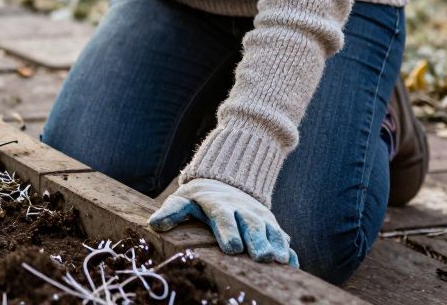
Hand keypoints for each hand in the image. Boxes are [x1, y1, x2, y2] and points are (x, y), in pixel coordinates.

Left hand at [148, 178, 298, 266]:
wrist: (225, 181)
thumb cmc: (199, 198)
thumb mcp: (183, 200)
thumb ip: (171, 211)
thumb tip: (155, 224)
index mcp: (219, 205)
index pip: (224, 217)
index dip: (228, 231)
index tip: (232, 248)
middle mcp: (242, 209)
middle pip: (252, 224)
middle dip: (257, 240)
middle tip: (261, 258)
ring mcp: (259, 216)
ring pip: (270, 229)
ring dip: (276, 244)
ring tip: (278, 261)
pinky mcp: (271, 223)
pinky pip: (282, 236)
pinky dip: (288, 249)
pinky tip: (291, 265)